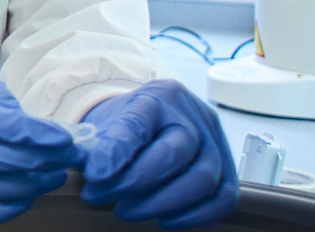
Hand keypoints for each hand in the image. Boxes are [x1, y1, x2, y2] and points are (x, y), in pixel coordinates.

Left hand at [79, 79, 237, 228]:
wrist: (150, 123)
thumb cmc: (126, 126)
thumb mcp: (102, 125)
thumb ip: (91, 146)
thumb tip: (85, 166)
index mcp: (157, 96)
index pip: (137, 123)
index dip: (115, 152)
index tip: (94, 174)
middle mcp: (192, 115)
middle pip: (173, 154)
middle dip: (133, 183)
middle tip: (99, 195)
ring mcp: (215, 142)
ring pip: (202, 179)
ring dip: (160, 204)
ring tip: (125, 210)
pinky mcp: (228, 170)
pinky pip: (224, 198)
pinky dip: (194, 216)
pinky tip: (164, 220)